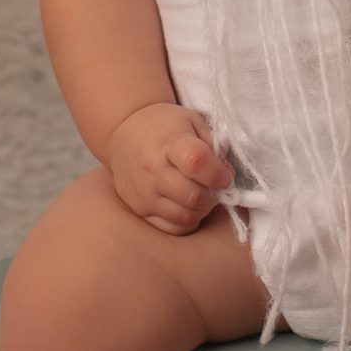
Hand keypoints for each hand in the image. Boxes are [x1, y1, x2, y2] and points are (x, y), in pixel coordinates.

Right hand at [105, 103, 235, 234]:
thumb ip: (214, 147)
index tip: (225, 175)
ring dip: (202, 209)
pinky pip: (172, 227)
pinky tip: (187, 206)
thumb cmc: (164, 126)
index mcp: (170, 142)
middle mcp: (153, 170)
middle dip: (213, 195)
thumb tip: (227, 177)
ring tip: (201, 194)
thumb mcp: (193, 122)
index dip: (218, 174)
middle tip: (214, 187)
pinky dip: (187, 221)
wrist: (124, 132)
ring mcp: (144, 192)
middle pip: (194, 196)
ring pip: (185, 216)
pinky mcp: (139, 209)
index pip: (198, 163)